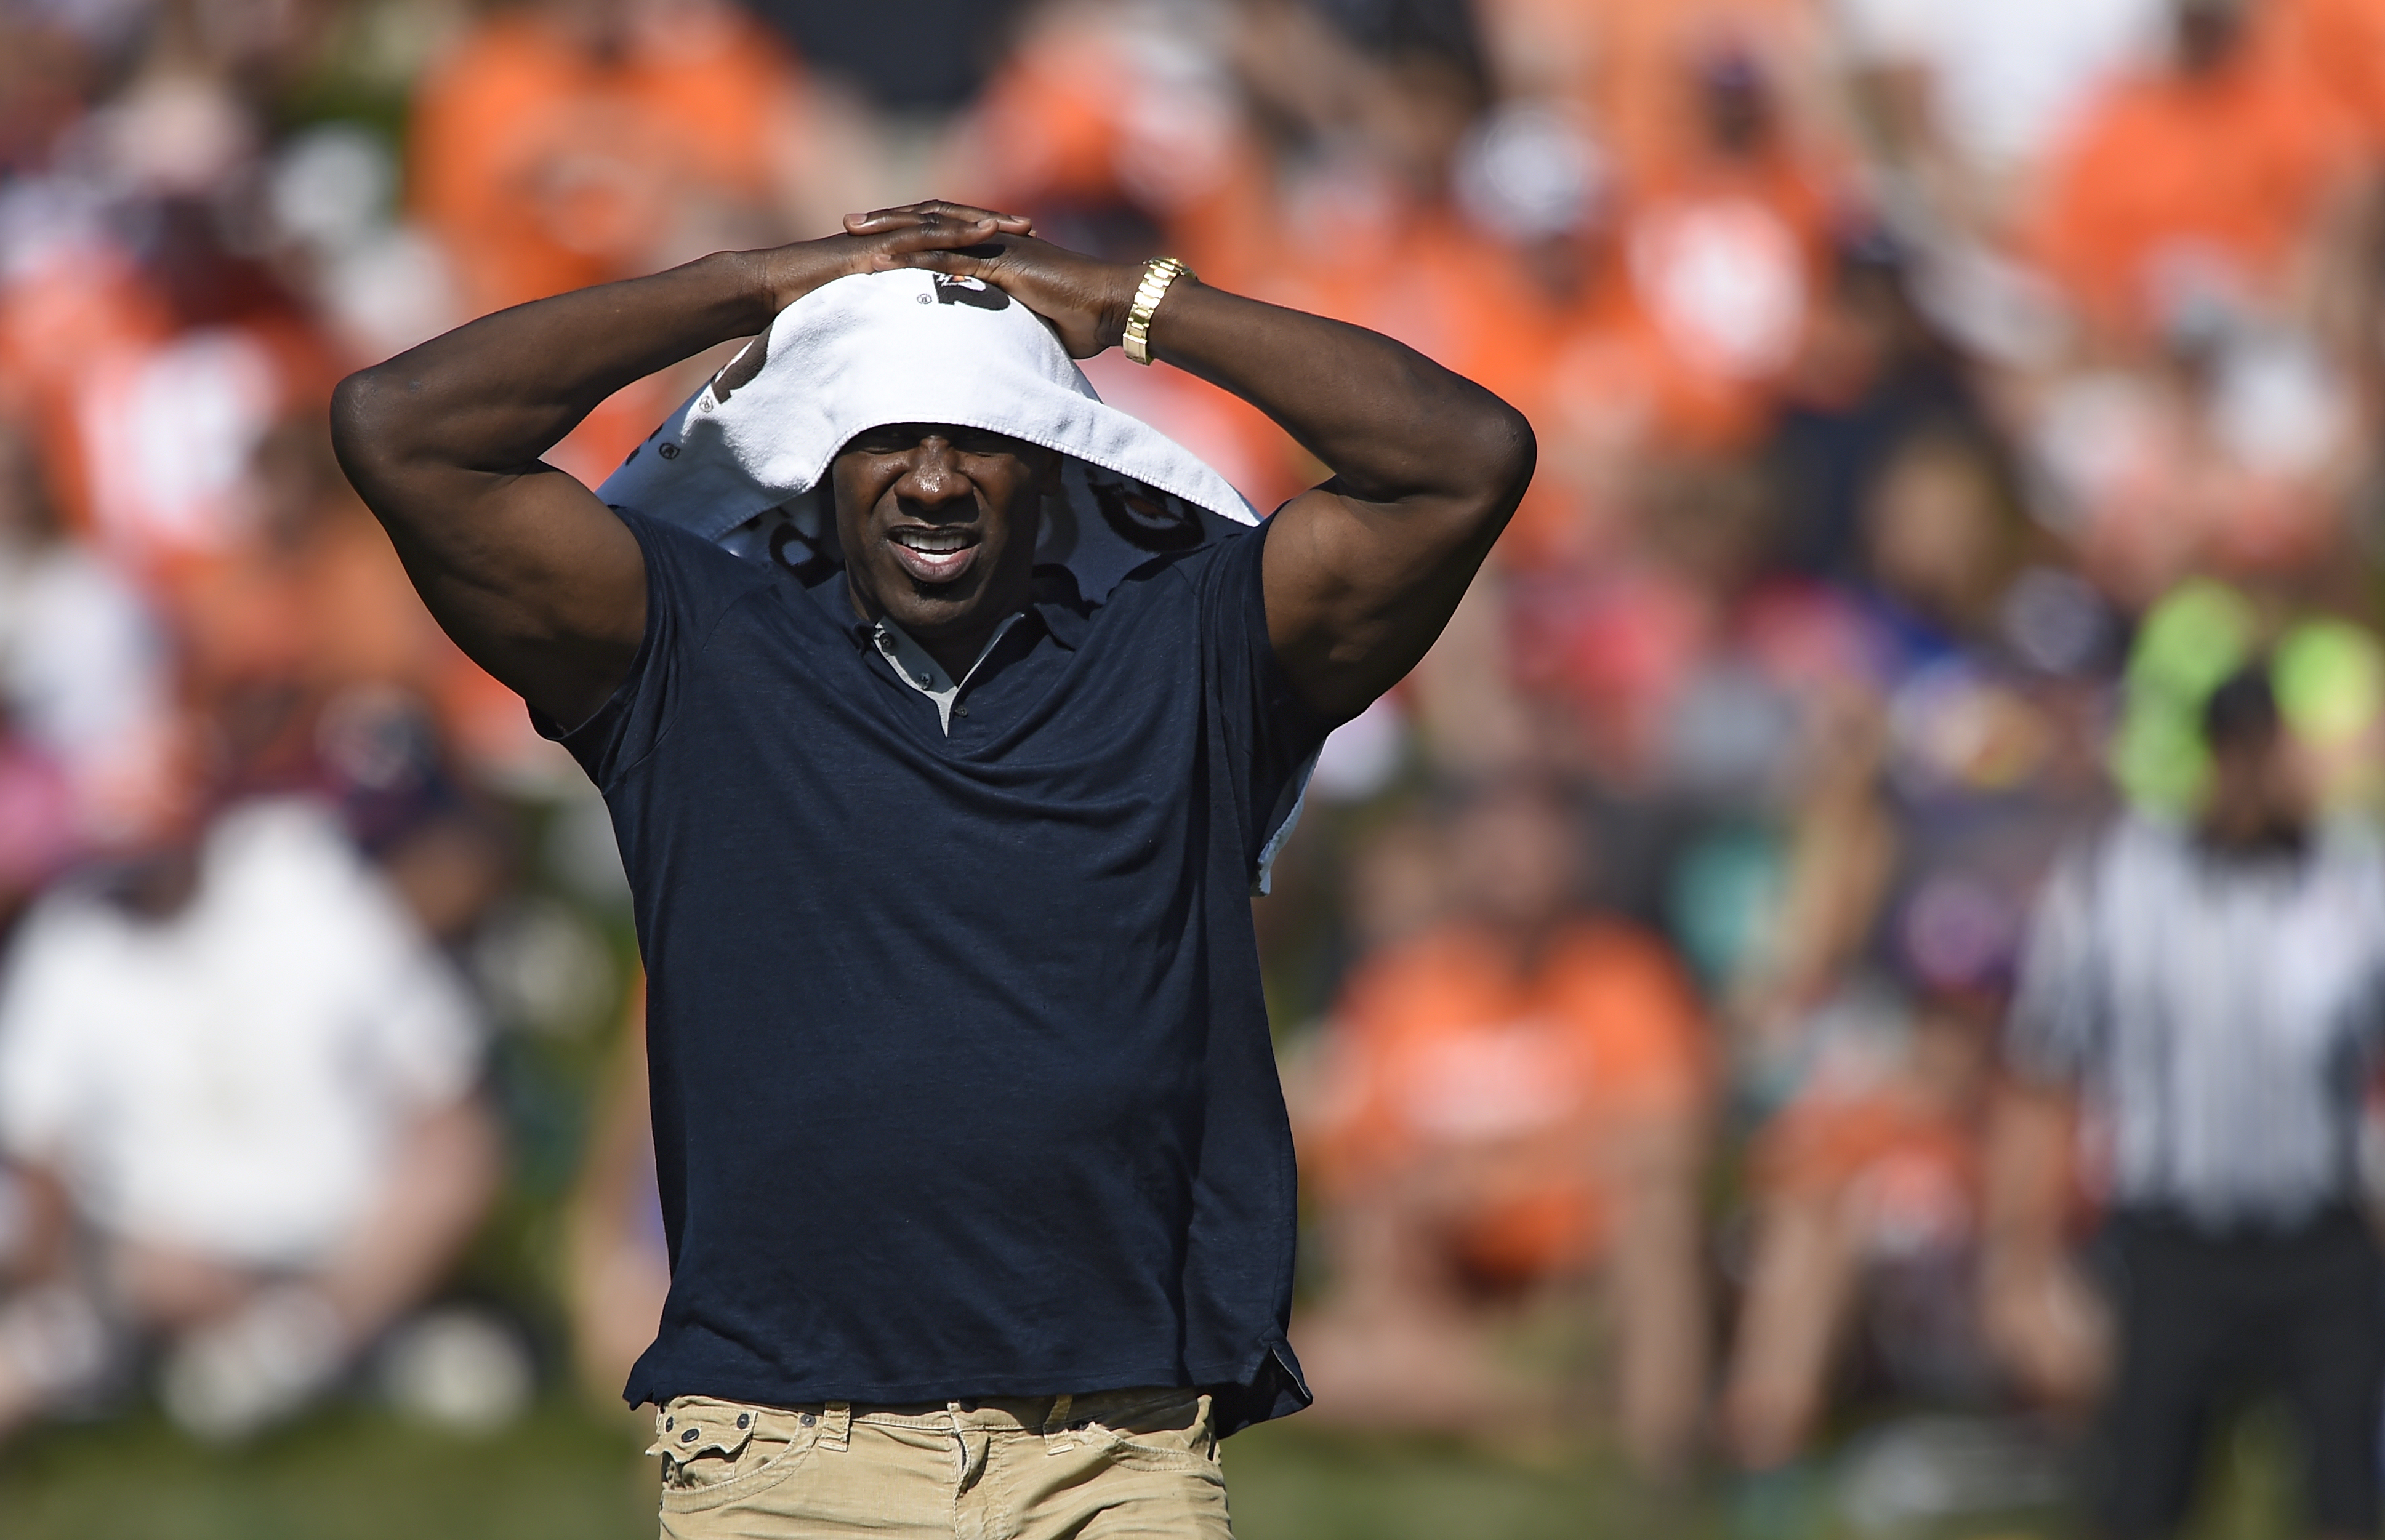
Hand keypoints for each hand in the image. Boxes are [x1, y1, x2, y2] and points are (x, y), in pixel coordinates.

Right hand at [748, 201, 1035, 314]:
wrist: (769, 289)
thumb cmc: (804, 303)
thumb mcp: (857, 309)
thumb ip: (882, 312)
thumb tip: (904, 334)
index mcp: (892, 250)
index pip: (942, 238)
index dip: (978, 238)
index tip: (1015, 244)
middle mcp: (892, 237)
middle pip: (950, 224)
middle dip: (991, 222)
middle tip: (1032, 227)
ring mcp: (884, 238)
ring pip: (942, 224)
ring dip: (982, 222)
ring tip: (1018, 225)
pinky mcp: (875, 247)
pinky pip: (920, 237)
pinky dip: (953, 235)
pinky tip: (981, 236)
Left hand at [853, 204, 1151, 358]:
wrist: (1113, 305)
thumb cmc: (1085, 317)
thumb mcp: (1038, 318)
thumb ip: (1013, 319)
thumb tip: (1001, 339)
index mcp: (999, 247)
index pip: (943, 230)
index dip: (909, 229)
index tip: (876, 236)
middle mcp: (992, 239)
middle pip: (929, 220)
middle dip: (887, 220)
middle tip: (849, 224)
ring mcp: (996, 248)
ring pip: (932, 231)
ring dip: (891, 231)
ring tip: (856, 235)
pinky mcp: (1002, 264)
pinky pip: (951, 257)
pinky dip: (917, 258)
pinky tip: (888, 262)